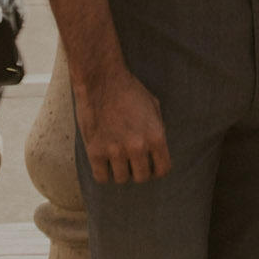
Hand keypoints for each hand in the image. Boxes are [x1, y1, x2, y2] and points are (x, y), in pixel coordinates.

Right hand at [73, 64, 171, 183]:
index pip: (163, 170)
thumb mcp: (153, 106)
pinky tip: (103, 161)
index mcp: (156, 136)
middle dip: (138, 170)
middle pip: (142, 178)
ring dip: (120, 171)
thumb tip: (157, 152)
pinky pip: (101, 177)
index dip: (156, 170)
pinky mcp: (95, 151)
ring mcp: (116, 151)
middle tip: (131, 160)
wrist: (101, 78)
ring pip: (122, 179)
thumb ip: (157, 130)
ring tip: (116, 157)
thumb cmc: (129, 89)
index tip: (150, 166)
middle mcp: (138, 147)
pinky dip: (103, 172)